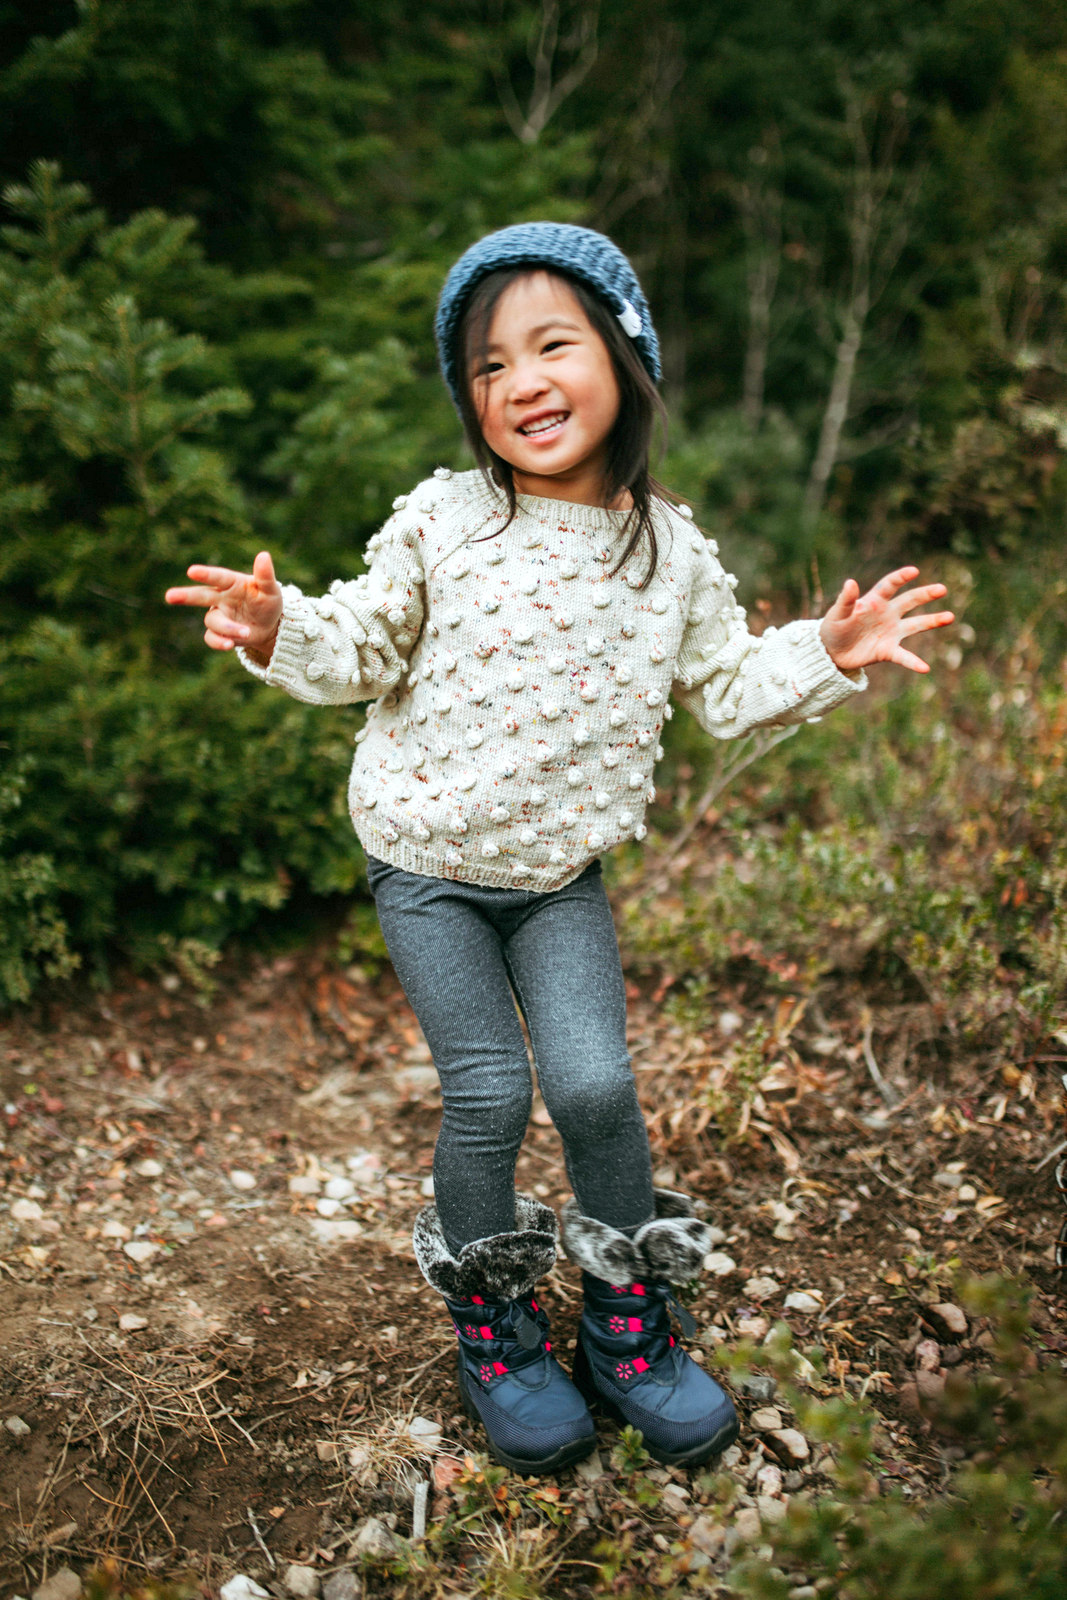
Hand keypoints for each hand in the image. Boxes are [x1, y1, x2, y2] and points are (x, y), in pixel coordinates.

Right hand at [165, 551, 282, 659]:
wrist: (270, 627)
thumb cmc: (269, 602)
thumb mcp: (271, 590)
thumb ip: (265, 575)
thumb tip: (263, 555)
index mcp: (232, 583)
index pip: (218, 577)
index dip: (205, 574)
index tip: (191, 571)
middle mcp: (221, 597)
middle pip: (200, 595)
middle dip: (185, 596)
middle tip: (169, 596)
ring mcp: (219, 615)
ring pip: (213, 621)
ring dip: (227, 627)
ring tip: (246, 632)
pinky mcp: (219, 632)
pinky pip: (211, 637)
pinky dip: (218, 641)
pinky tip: (229, 644)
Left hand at [819, 566, 953, 674]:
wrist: (832, 652)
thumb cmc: (834, 627)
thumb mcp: (836, 614)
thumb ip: (845, 600)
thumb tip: (850, 582)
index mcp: (874, 601)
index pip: (890, 585)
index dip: (901, 577)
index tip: (913, 571)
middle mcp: (887, 613)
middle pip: (909, 601)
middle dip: (925, 594)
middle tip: (942, 589)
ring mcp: (890, 632)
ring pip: (915, 625)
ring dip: (932, 621)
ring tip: (949, 617)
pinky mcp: (888, 651)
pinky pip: (904, 656)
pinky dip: (913, 662)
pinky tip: (925, 668)